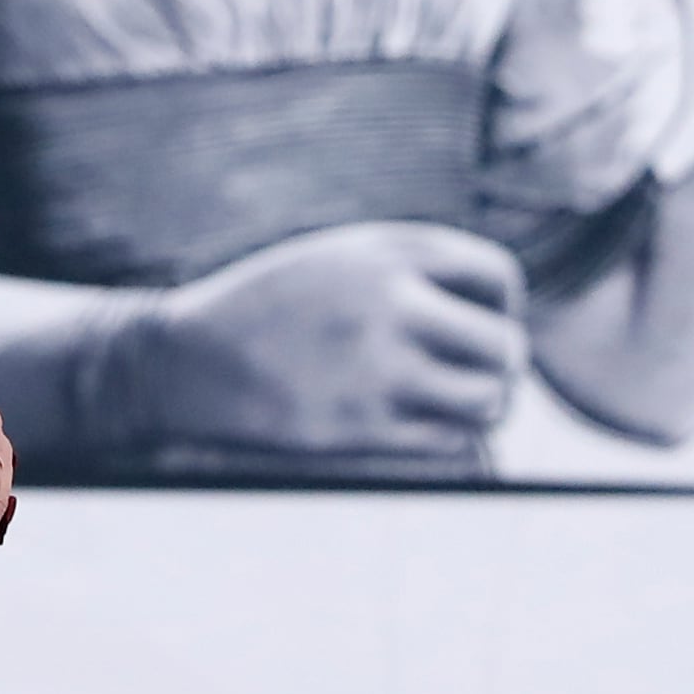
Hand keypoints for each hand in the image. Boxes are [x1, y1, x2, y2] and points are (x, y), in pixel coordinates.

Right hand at [123, 223, 525, 461]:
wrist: (187, 358)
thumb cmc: (270, 307)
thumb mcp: (339, 258)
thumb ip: (412, 271)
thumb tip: (502, 313)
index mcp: (386, 251)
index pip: (499, 278)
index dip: (501, 309)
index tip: (474, 325)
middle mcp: (390, 302)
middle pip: (506, 347)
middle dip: (501, 368)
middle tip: (474, 378)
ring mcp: (377, 367)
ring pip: (490, 401)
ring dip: (482, 409)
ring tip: (453, 407)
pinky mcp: (361, 426)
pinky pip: (451, 442)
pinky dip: (447, 439)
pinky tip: (415, 426)